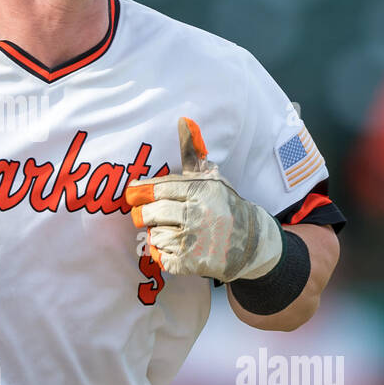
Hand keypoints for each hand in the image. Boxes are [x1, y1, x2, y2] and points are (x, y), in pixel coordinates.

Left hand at [124, 117, 282, 281]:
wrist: (252, 243)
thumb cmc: (225, 206)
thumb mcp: (212, 178)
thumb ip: (193, 153)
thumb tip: (183, 120)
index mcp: (201, 192)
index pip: (160, 189)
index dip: (141, 192)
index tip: (131, 194)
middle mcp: (197, 215)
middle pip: (152, 214)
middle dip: (145, 215)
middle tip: (146, 215)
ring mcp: (194, 242)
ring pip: (154, 235)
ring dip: (158, 234)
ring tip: (174, 231)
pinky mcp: (191, 264)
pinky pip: (160, 256)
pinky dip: (163, 253)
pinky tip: (177, 248)